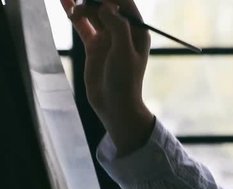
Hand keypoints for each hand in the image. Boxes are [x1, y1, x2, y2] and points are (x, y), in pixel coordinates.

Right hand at [62, 0, 154, 155]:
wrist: (114, 104)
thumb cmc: (125, 80)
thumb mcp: (124, 51)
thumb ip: (118, 26)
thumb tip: (106, 5)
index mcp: (137, 30)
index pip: (124, 2)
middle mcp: (123, 31)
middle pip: (106, 4)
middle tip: (82, 3)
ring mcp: (107, 37)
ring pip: (93, 12)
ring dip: (82, 5)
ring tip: (73, 8)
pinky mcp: (94, 45)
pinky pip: (83, 24)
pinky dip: (74, 13)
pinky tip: (65, 2)